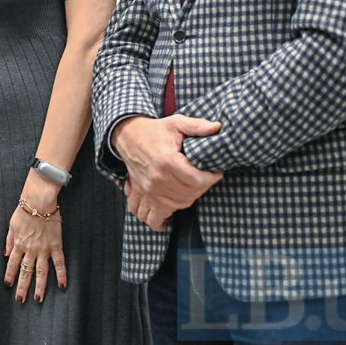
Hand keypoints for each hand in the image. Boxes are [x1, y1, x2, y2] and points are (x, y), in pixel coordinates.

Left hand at [3, 177, 66, 303]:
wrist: (40, 202)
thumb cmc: (25, 211)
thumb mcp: (12, 225)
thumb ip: (9, 241)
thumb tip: (5, 254)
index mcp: (19, 244)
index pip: (12, 264)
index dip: (10, 275)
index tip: (8, 286)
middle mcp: (30, 250)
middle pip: (25, 272)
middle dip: (22, 287)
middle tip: (21, 300)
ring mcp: (44, 249)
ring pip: (41, 271)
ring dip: (39, 286)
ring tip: (38, 298)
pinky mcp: (56, 246)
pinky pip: (59, 263)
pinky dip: (62, 274)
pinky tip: (62, 285)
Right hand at [113, 114, 222, 231]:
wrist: (128, 137)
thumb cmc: (155, 131)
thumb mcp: (176, 123)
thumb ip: (197, 126)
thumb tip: (217, 127)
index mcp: (168, 161)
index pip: (197, 180)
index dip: (211, 178)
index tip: (216, 172)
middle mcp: (158, 179)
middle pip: (189, 195)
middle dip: (202, 188)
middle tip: (205, 179)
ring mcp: (149, 190)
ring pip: (175, 207)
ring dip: (187, 200)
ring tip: (191, 190)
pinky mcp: (143, 195)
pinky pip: (149, 215)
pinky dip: (159, 221)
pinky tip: (167, 221)